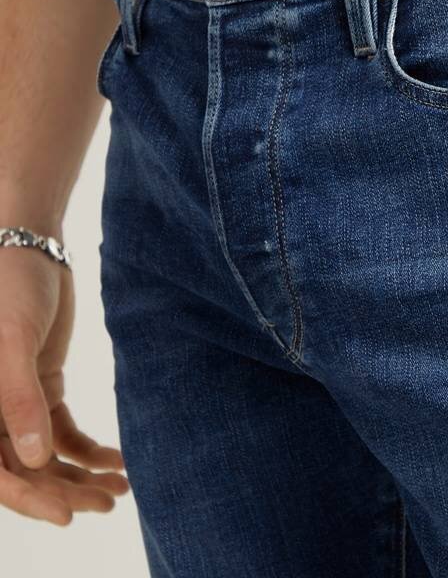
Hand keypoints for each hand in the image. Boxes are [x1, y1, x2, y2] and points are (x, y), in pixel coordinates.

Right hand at [0, 247, 128, 524]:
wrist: (30, 247)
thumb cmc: (9, 287)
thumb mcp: (11, 341)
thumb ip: (18, 399)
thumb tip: (35, 462)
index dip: (28, 499)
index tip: (68, 515)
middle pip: (25, 470)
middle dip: (64, 491)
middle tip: (109, 502)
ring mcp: (15, 403)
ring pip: (45, 456)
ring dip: (80, 476)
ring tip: (120, 488)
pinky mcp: (41, 387)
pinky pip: (62, 430)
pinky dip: (88, 448)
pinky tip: (116, 458)